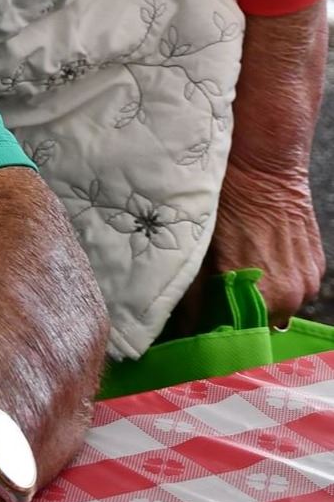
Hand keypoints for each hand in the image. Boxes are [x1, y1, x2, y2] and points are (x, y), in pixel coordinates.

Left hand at [210, 156, 326, 323]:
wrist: (263, 166)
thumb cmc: (226, 202)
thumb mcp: (200, 248)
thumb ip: (194, 293)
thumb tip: (184, 327)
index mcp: (260, 296)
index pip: (237, 334)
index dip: (215, 329)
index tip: (198, 324)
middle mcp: (291, 296)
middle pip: (259, 323)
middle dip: (236, 313)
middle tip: (213, 294)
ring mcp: (308, 281)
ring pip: (279, 306)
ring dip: (259, 297)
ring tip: (237, 270)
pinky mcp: (317, 266)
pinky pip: (294, 286)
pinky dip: (277, 279)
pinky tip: (259, 257)